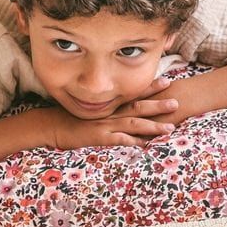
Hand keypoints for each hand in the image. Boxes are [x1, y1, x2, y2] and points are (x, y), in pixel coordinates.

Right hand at [45, 77, 179, 149]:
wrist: (50, 125)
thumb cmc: (70, 118)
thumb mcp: (90, 110)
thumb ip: (106, 108)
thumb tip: (121, 110)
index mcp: (109, 104)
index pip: (133, 93)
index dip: (151, 87)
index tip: (167, 80)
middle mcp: (110, 112)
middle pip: (138, 106)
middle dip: (158, 104)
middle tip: (176, 101)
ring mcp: (105, 124)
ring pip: (133, 123)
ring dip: (153, 125)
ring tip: (171, 128)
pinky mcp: (98, 137)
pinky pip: (118, 140)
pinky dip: (132, 142)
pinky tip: (145, 146)